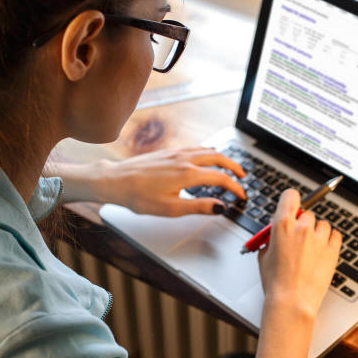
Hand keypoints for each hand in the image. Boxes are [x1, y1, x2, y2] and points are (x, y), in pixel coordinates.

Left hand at [54, 147, 247, 216]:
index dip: (235, 187)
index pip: (221, 178)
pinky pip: (195, 148)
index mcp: (188, 174)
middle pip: (219, 158)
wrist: (116, 181)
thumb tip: (220, 206)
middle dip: (234, 167)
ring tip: (228, 167)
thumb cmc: (139, 196)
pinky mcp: (168, 152)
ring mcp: (176, 153)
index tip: (241, 196)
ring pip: (207, 150)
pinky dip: (208, 153)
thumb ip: (199, 207)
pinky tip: (205, 158)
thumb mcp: (171, 208)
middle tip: (242, 177)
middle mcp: (184, 159)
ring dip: (222, 158)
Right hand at [257, 189, 342, 321]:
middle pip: (307, 213)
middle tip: (299, 239)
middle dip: (303, 224)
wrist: (291, 301)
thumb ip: (271, 238)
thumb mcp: (264, 256)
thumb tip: (275, 230)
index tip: (293, 206)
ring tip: (311, 250)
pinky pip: (336, 235)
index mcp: (282, 225)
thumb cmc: (276, 282)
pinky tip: (323, 250)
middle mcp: (302, 228)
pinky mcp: (332, 250)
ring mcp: (319, 238)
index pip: (290, 195)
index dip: (291, 200)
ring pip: (323, 224)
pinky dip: (331, 240)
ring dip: (318, 233)